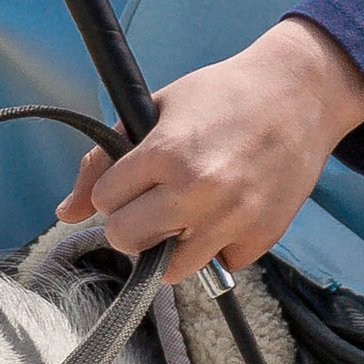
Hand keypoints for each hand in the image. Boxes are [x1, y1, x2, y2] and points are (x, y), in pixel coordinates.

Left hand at [61, 17, 363, 284]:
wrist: (299, 93)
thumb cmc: (223, 95)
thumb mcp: (155, 109)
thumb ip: (103, 161)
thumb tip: (65, 213)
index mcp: (166, 152)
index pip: (105, 201)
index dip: (114, 191)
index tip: (132, 180)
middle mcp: (197, 189)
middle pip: (127, 241)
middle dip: (130, 225)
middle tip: (148, 206)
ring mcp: (232, 217)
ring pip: (170, 270)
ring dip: (170, 246)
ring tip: (183, 215)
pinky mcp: (262, 235)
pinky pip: (221, 266)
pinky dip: (218, 249)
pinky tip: (224, 216)